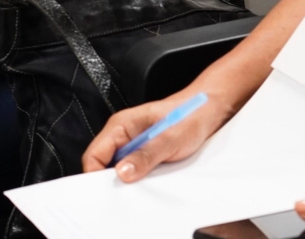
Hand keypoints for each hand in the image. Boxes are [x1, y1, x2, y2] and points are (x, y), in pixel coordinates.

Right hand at [81, 91, 232, 180]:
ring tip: (143, 186)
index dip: (94, 175)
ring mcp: (134, 146)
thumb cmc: (192, 114)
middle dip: (112, 181)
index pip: (94, 154)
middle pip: (104, 165)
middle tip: (125, 194)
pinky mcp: (145, 155)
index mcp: (121, 124)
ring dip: (129, 181)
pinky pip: (134, 172)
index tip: (105, 192)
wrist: (211, 110)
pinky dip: (140, 180)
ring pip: (119, 170)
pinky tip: (152, 183)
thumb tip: (122, 172)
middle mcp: (124, 135)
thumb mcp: (170, 138)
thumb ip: (146, 155)